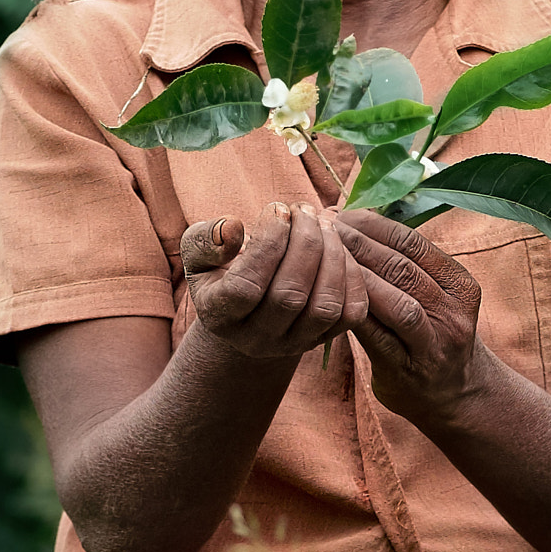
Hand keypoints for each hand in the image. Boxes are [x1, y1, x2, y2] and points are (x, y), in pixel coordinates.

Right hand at [180, 202, 366, 360]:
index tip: (276, 208)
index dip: (267, 243)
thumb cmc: (221, 271)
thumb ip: (205, 239)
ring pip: (325, 306)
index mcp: (220, 316)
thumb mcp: (198, 254)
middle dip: (305, 242)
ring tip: (323, 222)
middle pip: (289, 296)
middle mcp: (258, 339)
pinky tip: (337, 247)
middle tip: (304, 209)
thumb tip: (233, 227)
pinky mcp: (326, 338)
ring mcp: (295, 343)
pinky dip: (352, 274)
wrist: (247, 311)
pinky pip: (351, 312)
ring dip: (332, 255)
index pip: (246, 287)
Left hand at [336, 208, 483, 424]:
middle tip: (324, 229)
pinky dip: (355, 313)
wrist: (455, 394)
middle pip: (403, 268)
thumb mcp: (436, 295)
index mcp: (459, 285)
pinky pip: (379, 337)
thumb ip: (405, 264)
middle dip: (359, 244)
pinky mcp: (409, 370)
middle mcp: (453, 312)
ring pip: (397, 302)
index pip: (414, 243)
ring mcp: (434, 344)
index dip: (374, 225)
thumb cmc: (432, 334)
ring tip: (325, 258)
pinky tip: (329, 297)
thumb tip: (354, 220)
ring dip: (358, 276)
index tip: (342, 214)